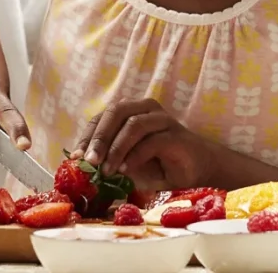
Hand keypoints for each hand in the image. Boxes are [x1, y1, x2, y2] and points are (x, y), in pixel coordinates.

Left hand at [73, 99, 214, 190]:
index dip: (89, 136)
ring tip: (106, 170)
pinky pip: (151, 141)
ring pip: (133, 124)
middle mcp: (145, 108)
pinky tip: (125, 170)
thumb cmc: (161, 163)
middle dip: (99, 138)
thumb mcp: (130, 161)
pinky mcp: (175, 134)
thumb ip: (111, 158)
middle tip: (89, 161)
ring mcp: (161, 118)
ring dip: (116, 148)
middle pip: (116, 113)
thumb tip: (84, 166)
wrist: (200, 169)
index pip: (103, 117)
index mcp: (131, 110)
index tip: (77, 157)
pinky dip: (135, 156)